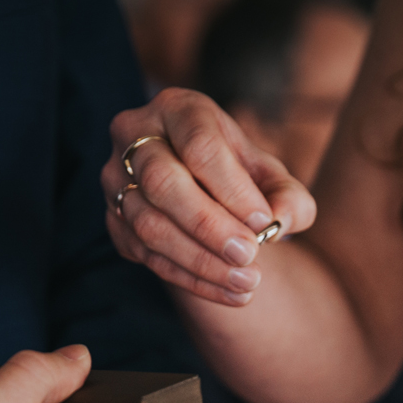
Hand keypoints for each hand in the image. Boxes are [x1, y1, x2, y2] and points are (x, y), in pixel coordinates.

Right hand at [105, 89, 317, 306]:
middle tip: (249, 255)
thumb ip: (289, 195)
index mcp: (178, 109)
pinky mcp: (113, 221)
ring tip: (246, 280)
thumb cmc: (239, 175)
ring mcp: (116, 180)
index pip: (199, 145)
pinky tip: (231, 293)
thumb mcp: (271, 176)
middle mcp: (134, 136)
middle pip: (163, 182)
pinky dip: (191, 279)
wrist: (203, 191)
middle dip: (209, 225)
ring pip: (149, 224)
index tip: (265, 222)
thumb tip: (281, 220)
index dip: (232, 188)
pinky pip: (147, 256)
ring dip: (200, 260)